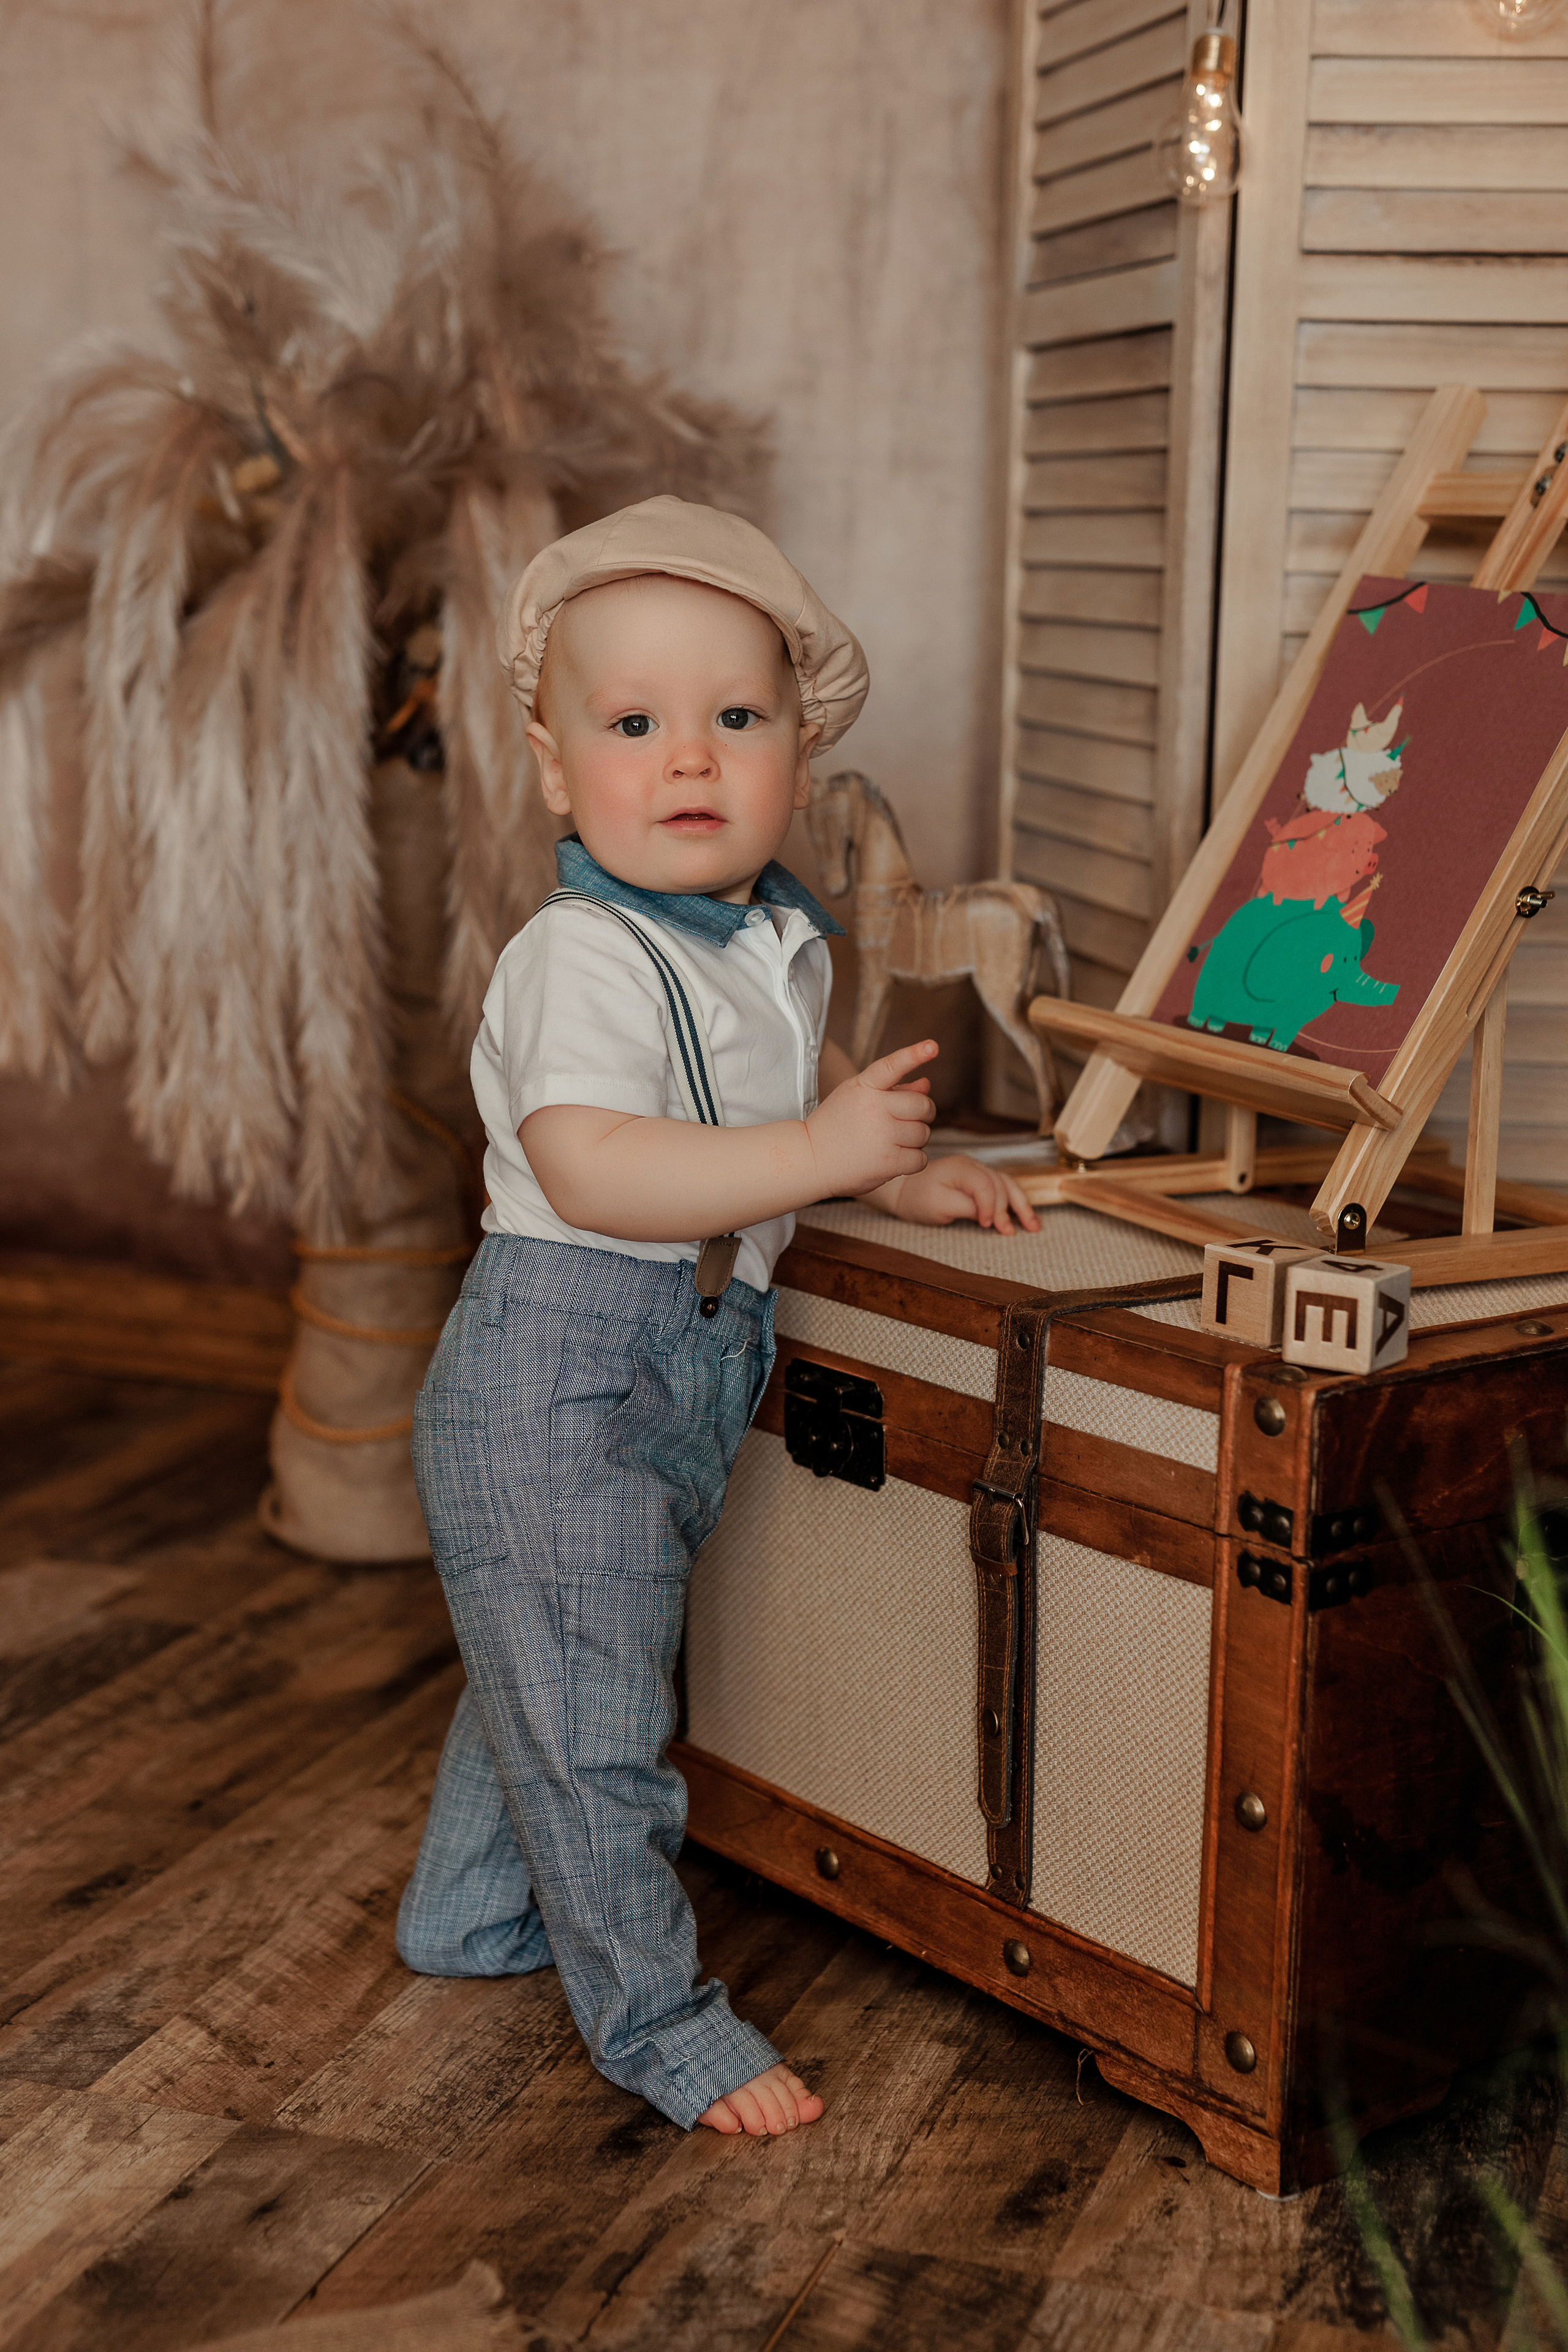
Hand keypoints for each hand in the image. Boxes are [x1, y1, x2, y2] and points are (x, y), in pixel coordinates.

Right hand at [804, 1039, 936, 1198]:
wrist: (810, 1160)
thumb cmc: (836, 1126)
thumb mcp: (857, 1098)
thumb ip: (894, 1090)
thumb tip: (927, 1084)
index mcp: (864, 1087)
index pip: (892, 1066)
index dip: (914, 1055)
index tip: (932, 1046)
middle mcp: (874, 1108)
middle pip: (923, 1106)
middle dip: (922, 1114)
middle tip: (905, 1122)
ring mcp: (882, 1135)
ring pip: (924, 1133)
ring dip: (914, 1140)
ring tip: (891, 1142)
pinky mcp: (888, 1162)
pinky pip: (921, 1158)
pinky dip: (913, 1161)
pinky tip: (894, 1159)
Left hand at [887, 1154, 1039, 1234]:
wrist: (906, 1191)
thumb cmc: (918, 1199)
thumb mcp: (938, 1205)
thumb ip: (965, 1207)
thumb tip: (988, 1214)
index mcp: (960, 1168)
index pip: (986, 1185)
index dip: (990, 1207)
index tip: (986, 1225)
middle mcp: (974, 1166)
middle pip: (1001, 1184)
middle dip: (1008, 1209)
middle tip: (1009, 1232)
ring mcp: (979, 1172)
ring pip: (1008, 1185)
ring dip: (1022, 1205)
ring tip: (1034, 1226)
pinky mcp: (981, 1181)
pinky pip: (1004, 1189)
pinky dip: (1016, 1203)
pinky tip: (1027, 1217)